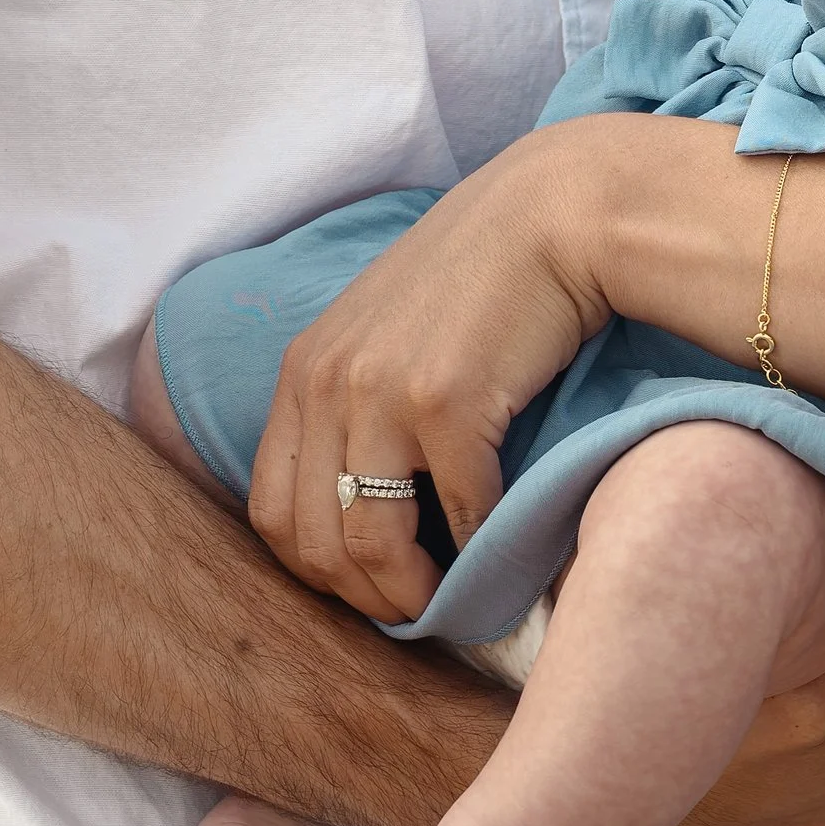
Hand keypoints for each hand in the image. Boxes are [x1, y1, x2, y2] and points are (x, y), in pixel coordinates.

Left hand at [247, 130, 611, 626]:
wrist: (555, 212)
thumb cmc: (484, 275)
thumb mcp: (386, 329)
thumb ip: (357, 398)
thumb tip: (365, 499)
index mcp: (304, 368)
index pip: (270, 509)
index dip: (312, 570)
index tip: (365, 585)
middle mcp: (328, 381)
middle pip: (311, 541)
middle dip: (360, 598)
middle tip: (412, 612)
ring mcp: (382, 393)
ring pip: (371, 545)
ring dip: (412, 595)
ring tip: (452, 604)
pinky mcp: (448, 402)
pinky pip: (458, 516)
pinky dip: (481, 554)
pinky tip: (503, 551)